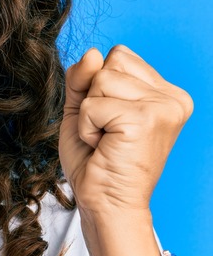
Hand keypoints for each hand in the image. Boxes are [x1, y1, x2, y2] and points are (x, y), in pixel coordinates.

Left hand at [59, 45, 192, 255]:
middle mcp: (172, 97)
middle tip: (106, 133)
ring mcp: (163, 107)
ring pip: (100, 80)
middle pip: (110, 62)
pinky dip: (87, 127)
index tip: (109, 121)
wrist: (104, 203)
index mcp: (164, 92)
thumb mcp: (83, 109)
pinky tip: (104, 146)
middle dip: (94, 98)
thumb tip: (92, 52)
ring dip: (90, 114)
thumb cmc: (95, 160)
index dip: (97, 87)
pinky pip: (93, 105)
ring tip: (106, 140)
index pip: (117, 56)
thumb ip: (83, 78)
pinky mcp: (146, 119)